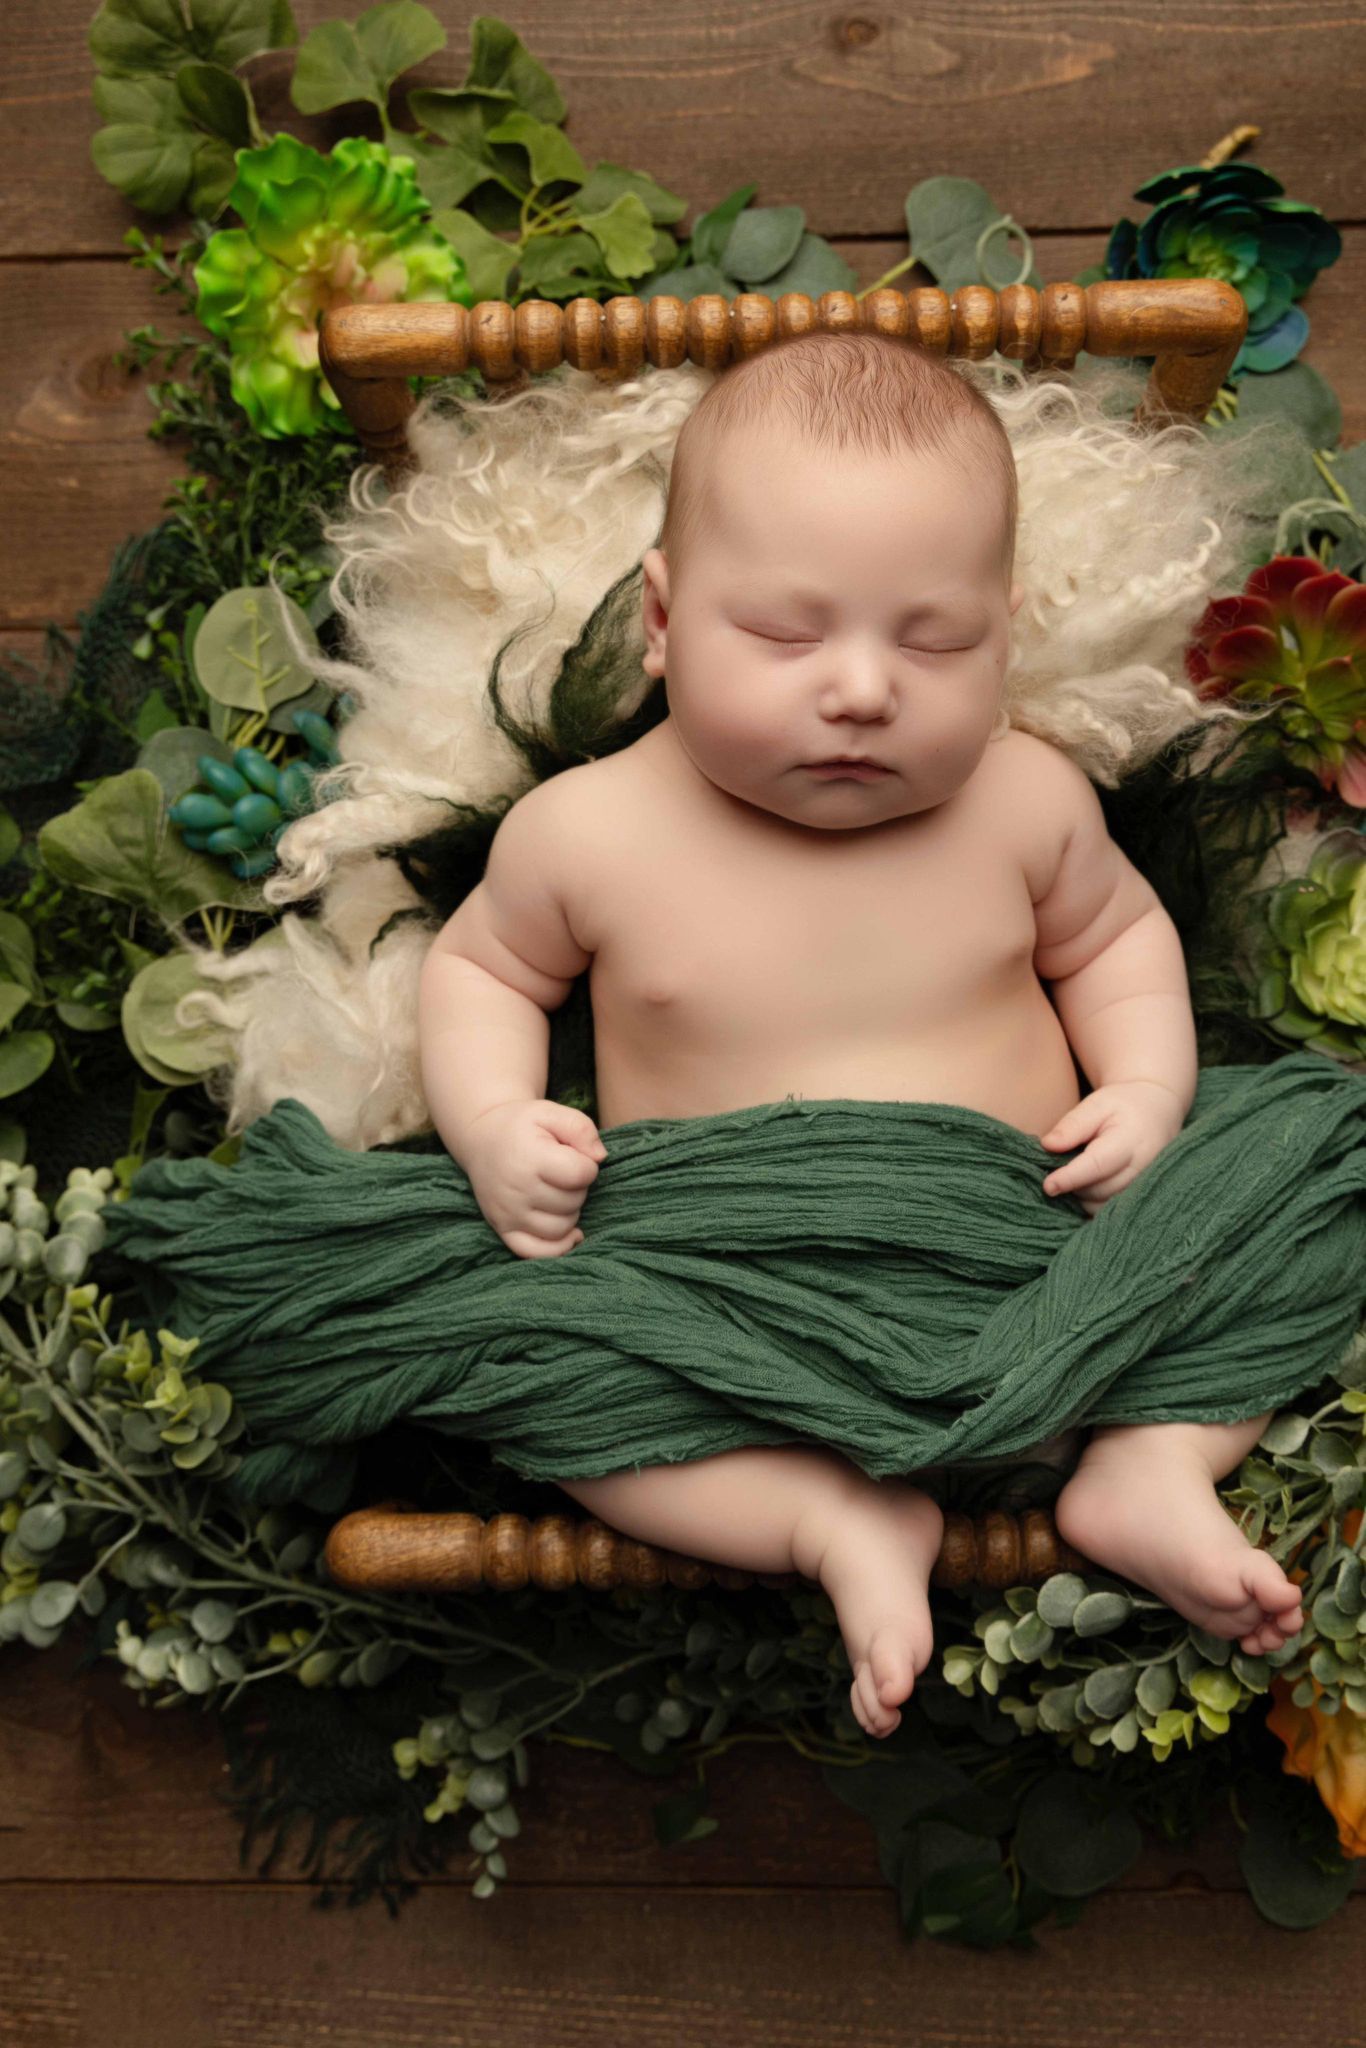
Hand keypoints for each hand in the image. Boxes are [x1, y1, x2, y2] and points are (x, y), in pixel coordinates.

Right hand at [460, 1098, 606, 1258]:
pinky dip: (558, 1246)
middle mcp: (516, 1191)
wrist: (483, 1139)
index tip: (575, 1156)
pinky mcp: (502, 1229)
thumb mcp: (552, 1112)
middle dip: (578, 1188)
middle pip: (573, 1202)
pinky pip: (538, 1252)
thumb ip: (582, 1128)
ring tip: (558, 1192)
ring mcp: (507, 1214)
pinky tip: (569, 1231)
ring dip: (570, 1212)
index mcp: (530, 1159)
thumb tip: (599, 1158)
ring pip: (561, 1228)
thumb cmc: (523, 1126)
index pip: (581, 1175)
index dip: (587, 1165)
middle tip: (563, 1173)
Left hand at [1038, 1080, 1185, 1218]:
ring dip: (1082, 1197)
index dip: (1070, 1178)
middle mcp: (1143, 1168)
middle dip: (1073, 1186)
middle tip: (1056, 1168)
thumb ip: (1073, 1125)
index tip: (1048, 1186)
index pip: (1097, 1165)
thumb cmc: (1123, 1106)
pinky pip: (1112, 1211)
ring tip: (1073, 1174)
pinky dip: (1092, 1203)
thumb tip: (1048, 1145)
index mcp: (1130, 1141)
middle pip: (1098, 1190)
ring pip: (1104, 1205)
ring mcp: (1145, 1186)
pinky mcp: (1141, 1196)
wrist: (1157, 1112)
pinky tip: (1084, 1187)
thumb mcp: (1097, 1104)